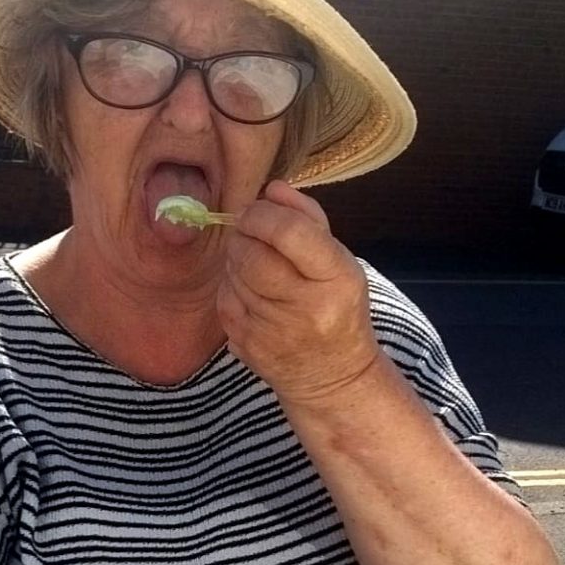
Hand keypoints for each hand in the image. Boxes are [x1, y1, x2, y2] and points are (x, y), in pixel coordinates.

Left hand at [216, 180, 378, 408]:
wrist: (332, 377)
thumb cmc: (336, 307)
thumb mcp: (339, 260)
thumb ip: (307, 218)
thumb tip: (271, 188)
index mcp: (337, 278)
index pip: (290, 232)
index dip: (264, 214)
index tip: (259, 210)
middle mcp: (307, 307)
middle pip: (253, 254)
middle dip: (244, 234)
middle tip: (251, 232)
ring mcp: (274, 331)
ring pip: (234, 274)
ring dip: (237, 259)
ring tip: (258, 264)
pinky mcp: (248, 346)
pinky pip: (225, 298)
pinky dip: (232, 286)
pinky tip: (252, 292)